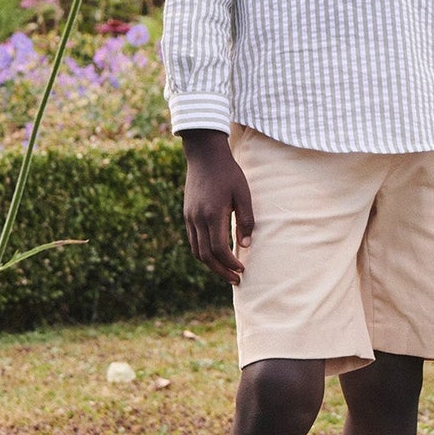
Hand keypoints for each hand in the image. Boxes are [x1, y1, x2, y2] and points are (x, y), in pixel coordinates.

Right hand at [181, 130, 254, 285]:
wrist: (205, 155)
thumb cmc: (228, 173)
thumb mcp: (243, 194)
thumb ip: (246, 220)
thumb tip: (245, 245)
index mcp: (213, 214)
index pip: (219, 250)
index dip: (230, 263)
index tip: (242, 269)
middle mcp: (198, 219)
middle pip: (205, 256)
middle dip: (221, 271)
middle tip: (236, 279)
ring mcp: (190, 217)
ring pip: (196, 251)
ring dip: (211, 264)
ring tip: (226, 270)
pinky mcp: (187, 214)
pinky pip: (193, 240)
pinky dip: (204, 252)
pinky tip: (216, 253)